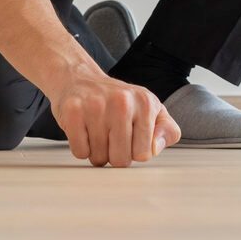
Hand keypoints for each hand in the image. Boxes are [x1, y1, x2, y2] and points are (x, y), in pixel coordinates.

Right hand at [50, 71, 181, 167]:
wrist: (80, 79)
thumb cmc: (119, 101)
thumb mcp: (152, 110)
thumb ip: (167, 131)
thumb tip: (155, 148)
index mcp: (145, 103)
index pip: (144, 154)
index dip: (135, 151)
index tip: (130, 137)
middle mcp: (122, 102)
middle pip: (121, 160)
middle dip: (115, 155)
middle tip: (111, 136)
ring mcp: (96, 105)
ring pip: (99, 158)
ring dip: (97, 152)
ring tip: (97, 131)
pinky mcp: (73, 111)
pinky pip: (80, 152)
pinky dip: (81, 147)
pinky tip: (84, 129)